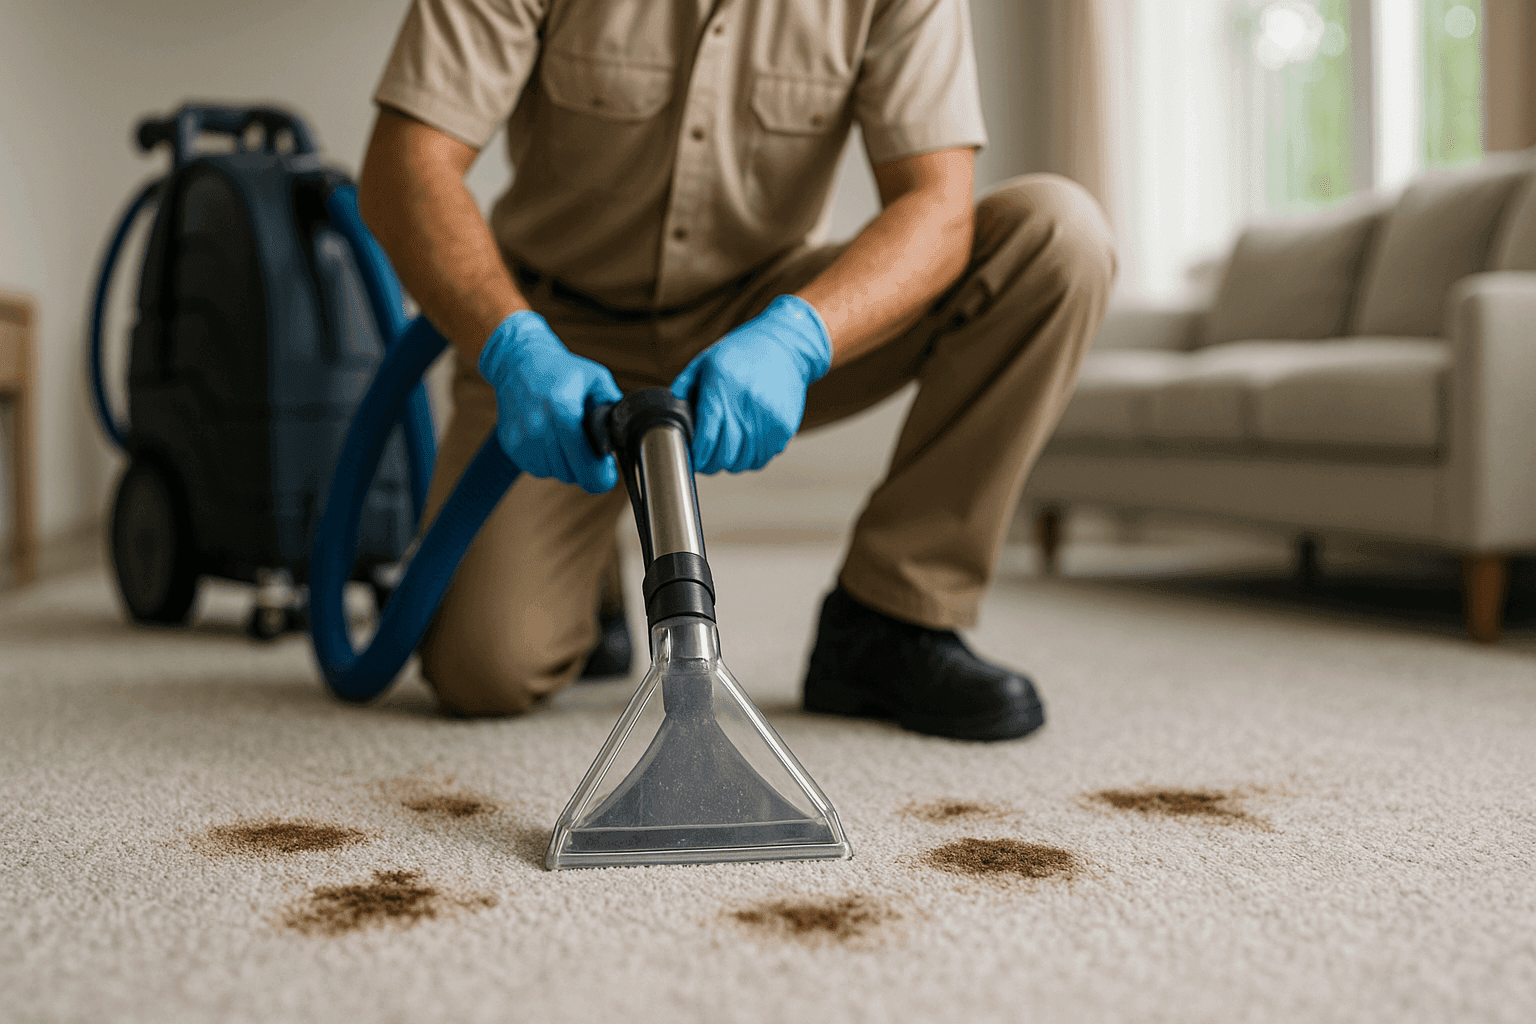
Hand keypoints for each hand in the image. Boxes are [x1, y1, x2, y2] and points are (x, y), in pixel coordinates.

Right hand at [478, 311, 621, 492]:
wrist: (519, 362)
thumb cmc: (560, 370)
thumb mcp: (596, 379)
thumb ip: (614, 406)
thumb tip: (626, 434)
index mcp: (563, 411)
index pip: (586, 467)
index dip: (602, 476)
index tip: (607, 471)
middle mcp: (538, 429)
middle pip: (573, 475)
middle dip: (585, 466)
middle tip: (587, 445)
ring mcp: (521, 440)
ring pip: (556, 474)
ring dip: (566, 464)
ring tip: (566, 438)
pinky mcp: (511, 446)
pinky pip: (538, 469)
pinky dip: (548, 460)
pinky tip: (550, 439)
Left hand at [670, 295, 832, 473]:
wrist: (788, 344)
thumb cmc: (745, 351)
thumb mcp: (707, 360)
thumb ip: (685, 384)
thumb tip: (672, 408)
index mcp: (722, 387)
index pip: (706, 439)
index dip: (698, 456)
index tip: (694, 459)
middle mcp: (745, 404)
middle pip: (725, 455)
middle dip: (711, 464)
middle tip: (707, 460)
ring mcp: (768, 418)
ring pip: (744, 462)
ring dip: (732, 462)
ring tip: (727, 451)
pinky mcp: (784, 426)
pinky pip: (763, 457)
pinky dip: (752, 459)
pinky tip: (747, 445)